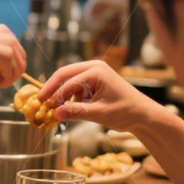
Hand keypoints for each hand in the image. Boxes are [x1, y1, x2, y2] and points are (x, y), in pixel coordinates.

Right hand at [0, 25, 25, 86]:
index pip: (18, 53)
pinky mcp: (6, 59)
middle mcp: (11, 38)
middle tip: (0, 80)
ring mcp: (10, 49)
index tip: (2, 73)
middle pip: (21, 62)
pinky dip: (5, 82)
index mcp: (6, 32)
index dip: (13, 66)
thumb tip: (5, 71)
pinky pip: (10, 76)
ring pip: (18, 70)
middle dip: (12, 74)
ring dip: (9, 79)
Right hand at [39, 59, 158, 129]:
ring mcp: (94, 73)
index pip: (68, 81)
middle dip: (52, 88)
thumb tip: (55, 114)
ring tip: (53, 109)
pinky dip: (70, 97)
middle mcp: (94, 67)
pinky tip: (67, 109)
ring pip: (69, 80)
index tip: (43, 106)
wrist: (143, 115)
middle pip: (65, 74)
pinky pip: (76, 86)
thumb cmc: (126, 112)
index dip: (54, 94)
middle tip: (40, 100)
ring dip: (61, 94)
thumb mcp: (99, 114)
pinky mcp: (94, 81)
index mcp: (96, 71)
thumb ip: (77, 112)